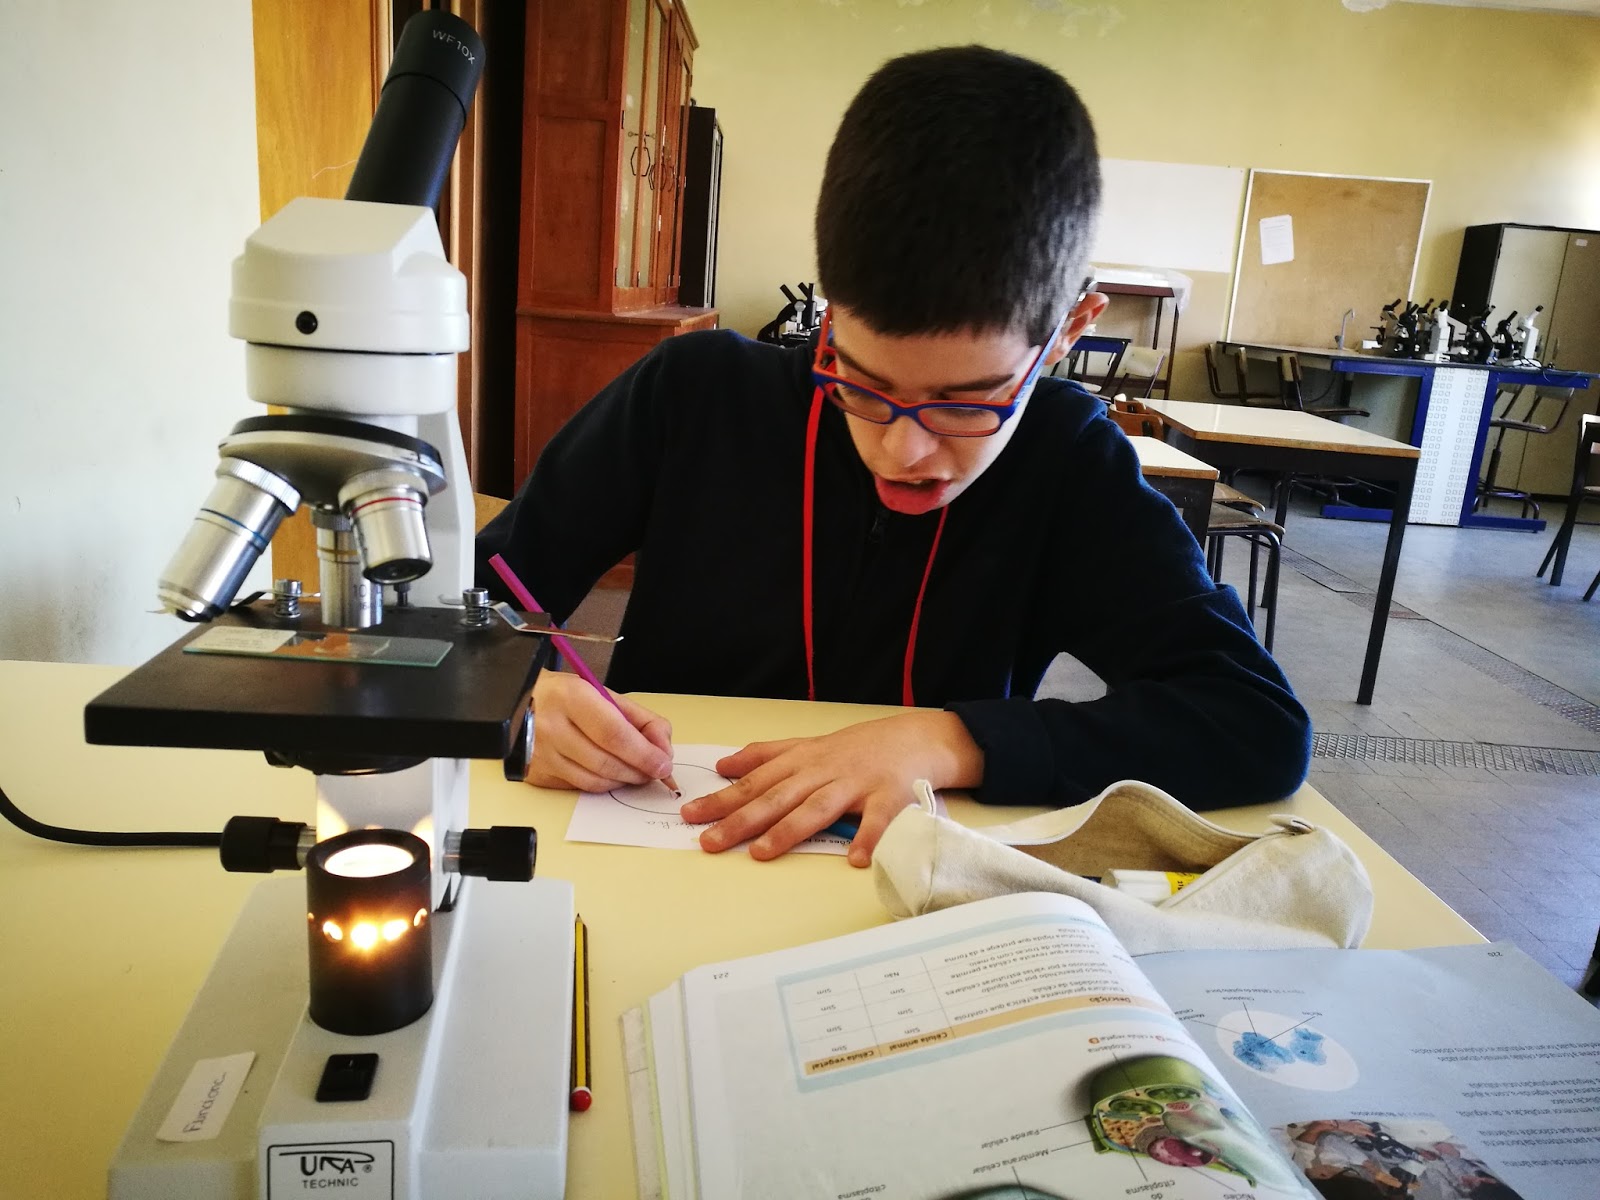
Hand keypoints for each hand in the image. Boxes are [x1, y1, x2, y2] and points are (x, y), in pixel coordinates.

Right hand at [524, 670, 673, 791]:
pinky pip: (579, 787)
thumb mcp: (602, 694)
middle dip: (638, 771)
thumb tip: (663, 749)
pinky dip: (602, 784)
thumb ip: (639, 719)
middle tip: (654, 771)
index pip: (614, 734)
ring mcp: (541, 754)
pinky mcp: (537, 774)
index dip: (643, 754)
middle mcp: (552, 727)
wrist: (517, 703)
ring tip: (634, 771)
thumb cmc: (565, 697)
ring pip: (593, 781)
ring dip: (623, 781)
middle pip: (605, 762)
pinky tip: (609, 773)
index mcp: (572, 697)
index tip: (663, 764)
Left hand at [680, 711, 981, 867]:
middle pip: (777, 798)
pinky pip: (879, 820)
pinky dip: (870, 838)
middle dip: (741, 820)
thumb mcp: (806, 745)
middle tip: (709, 842)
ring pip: (817, 807)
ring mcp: (855, 784)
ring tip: (762, 853)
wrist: (912, 738)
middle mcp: (823, 772)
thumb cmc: (855, 749)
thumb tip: (723, 765)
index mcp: (801, 762)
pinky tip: (856, 859)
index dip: (722, 799)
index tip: (691, 816)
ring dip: (789, 830)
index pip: (755, 783)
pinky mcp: (890, 797)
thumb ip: (765, 755)